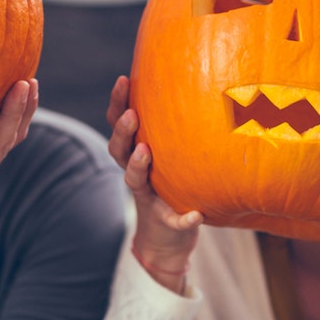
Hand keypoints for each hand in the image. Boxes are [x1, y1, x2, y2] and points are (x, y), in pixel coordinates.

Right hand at [107, 76, 201, 292]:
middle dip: (122, 131)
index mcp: (136, 153)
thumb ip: (174, 128)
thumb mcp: (170, 155)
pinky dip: (183, 219)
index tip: (123, 80)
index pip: (119, 124)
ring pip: (133, 180)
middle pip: (118, 149)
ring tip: (145, 151)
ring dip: (138, 166)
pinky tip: (196, 215)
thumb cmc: (172, 184)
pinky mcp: (166, 222)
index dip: (117, 103)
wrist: (167, 240)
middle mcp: (135, 173)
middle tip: (131, 115)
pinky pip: (174, 220)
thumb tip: (202, 82)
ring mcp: (148, 197)